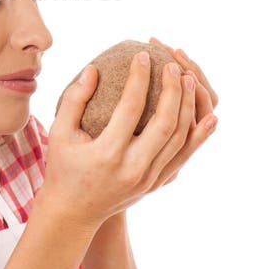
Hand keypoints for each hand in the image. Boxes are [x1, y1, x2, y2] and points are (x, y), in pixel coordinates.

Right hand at [39, 51, 217, 231]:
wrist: (73, 213)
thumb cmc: (62, 168)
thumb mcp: (58, 134)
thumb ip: (74, 100)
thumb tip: (93, 69)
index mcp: (107, 154)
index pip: (130, 108)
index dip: (139, 79)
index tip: (142, 55)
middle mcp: (133, 169)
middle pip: (164, 123)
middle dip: (172, 89)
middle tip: (171, 64)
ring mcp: (148, 179)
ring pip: (179, 139)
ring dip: (187, 106)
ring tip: (187, 78)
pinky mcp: (157, 183)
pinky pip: (184, 156)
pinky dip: (199, 136)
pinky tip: (209, 116)